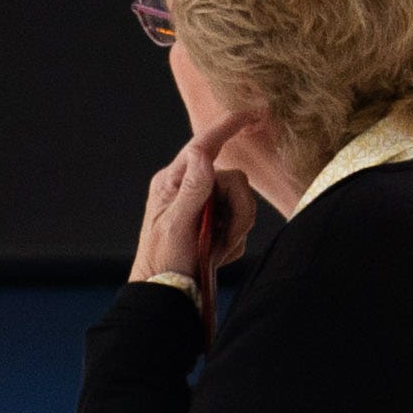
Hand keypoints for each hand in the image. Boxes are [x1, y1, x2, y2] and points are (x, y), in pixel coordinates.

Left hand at [131, 134, 239, 292]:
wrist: (167, 297)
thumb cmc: (162, 264)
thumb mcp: (175, 226)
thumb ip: (192, 190)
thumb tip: (200, 153)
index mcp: (172, 183)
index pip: (203, 146)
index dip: (227, 127)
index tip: (251, 114)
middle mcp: (190, 190)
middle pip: (234, 180)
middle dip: (237, 209)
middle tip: (224, 238)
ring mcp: (204, 208)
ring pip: (242, 202)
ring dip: (235, 229)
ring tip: (215, 250)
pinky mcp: (215, 225)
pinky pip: (241, 225)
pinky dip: (232, 242)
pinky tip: (214, 255)